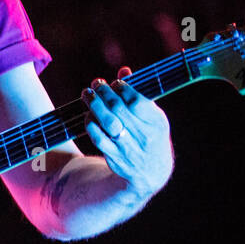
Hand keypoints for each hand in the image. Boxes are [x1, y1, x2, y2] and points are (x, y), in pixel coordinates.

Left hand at [81, 67, 173, 201]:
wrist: (152, 172)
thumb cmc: (151, 135)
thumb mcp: (152, 116)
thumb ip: (138, 93)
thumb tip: (124, 71)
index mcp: (156, 123)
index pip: (136, 101)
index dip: (122, 88)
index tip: (115, 82)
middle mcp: (144, 136)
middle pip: (118, 109)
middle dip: (103, 93)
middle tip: (96, 84)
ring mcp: (129, 148)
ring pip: (106, 123)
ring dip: (94, 106)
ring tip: (87, 95)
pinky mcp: (115, 158)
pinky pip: (98, 138)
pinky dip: (90, 124)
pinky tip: (89, 115)